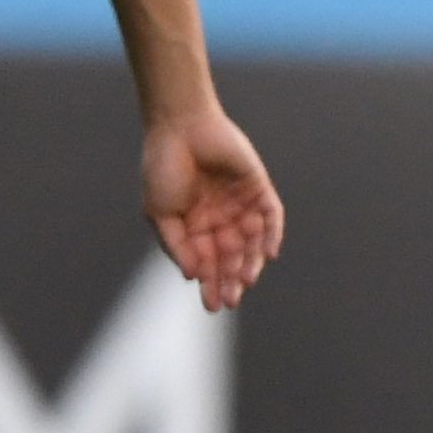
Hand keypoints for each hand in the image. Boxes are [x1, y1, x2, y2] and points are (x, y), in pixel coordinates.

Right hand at [142, 108, 283, 311]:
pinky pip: (271, 215)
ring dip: (251, 262)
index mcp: (195, 225)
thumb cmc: (163, 167)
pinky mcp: (258, 186)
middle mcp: (220, 218)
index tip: (212, 305)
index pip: (208, 262)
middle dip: (230, 279)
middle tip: (230, 299)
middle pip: (232, 256)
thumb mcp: (160, 213)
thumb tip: (192, 276)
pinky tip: (269, 254)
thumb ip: (176, 245)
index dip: (210, 284)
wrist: (179, 127)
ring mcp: (240, 203)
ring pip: (253, 241)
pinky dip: (272, 234)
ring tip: (245, 280)